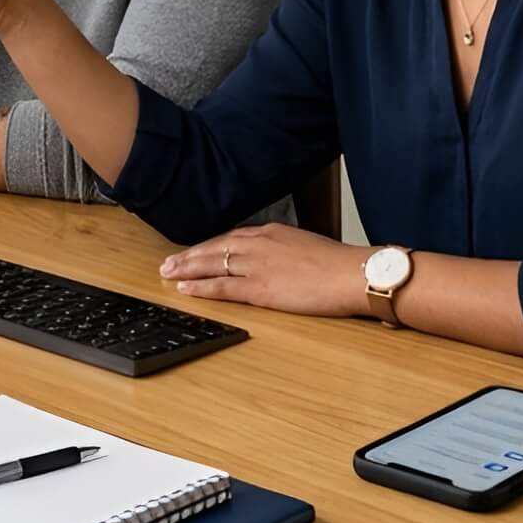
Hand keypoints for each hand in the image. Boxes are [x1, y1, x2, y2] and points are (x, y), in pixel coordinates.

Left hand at [158, 223, 371, 317]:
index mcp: (273, 233)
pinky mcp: (259, 287)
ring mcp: (257, 265)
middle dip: (190, 255)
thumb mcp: (309, 247)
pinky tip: (186, 288)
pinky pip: (221, 286)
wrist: (354, 274)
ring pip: (212, 264)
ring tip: (168, 273)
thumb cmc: (341, 265)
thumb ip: (288, 251)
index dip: (210, 246)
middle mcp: (259, 245)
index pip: (232, 238)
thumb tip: (282, 261)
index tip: (195, 252)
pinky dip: (200, 287)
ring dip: (187, 269)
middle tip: (168, 261)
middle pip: (215, 248)